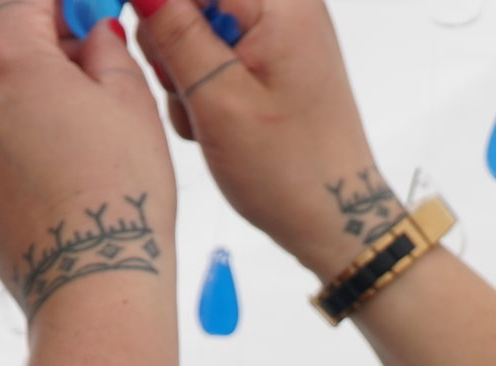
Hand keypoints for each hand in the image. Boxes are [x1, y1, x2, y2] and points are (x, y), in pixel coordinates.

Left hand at [0, 1, 177, 320]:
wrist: (87, 280)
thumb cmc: (117, 195)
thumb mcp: (130, 102)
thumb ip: (106, 49)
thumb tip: (93, 31)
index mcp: (6, 53)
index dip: (70, 0)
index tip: (92, 9)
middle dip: (28, 10)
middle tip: (72, 25)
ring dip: (8, 46)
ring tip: (62, 69)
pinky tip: (41, 109)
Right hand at [132, 0, 398, 275]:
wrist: (334, 216)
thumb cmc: (291, 170)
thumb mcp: (218, 100)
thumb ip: (174, 33)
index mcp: (281, 4)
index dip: (162, 13)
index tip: (161, 53)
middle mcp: (287, 8)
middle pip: (194, 3)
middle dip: (173, 43)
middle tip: (188, 91)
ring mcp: (281, 35)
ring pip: (199, 29)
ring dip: (186, 71)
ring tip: (207, 116)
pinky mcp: (274, 60)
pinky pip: (218, 53)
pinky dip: (204, 85)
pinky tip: (217, 120)